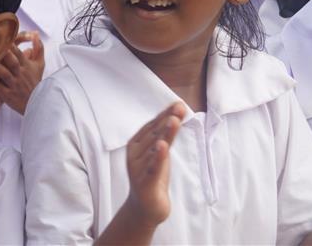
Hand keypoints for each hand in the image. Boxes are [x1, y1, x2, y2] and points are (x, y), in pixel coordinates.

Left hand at [0, 32, 45, 114]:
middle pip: (12, 62)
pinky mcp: (8, 94)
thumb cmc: (35, 81)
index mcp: (27, 66)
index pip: (19, 54)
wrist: (36, 102)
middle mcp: (21, 74)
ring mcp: (14, 85)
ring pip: (4, 74)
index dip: (11, 46)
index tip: (3, 38)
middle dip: (3, 54)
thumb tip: (36, 34)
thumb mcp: (39, 64)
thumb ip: (38, 49)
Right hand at [124, 102, 186, 228]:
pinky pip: (152, 168)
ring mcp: (137, 169)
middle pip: (153, 135)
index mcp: (135, 143)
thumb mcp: (160, 152)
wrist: (146, 207)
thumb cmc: (152, 174)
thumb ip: (166, 133)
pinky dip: (157, 157)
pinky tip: (162, 147)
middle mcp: (134, 154)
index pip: (152, 125)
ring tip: (173, 121)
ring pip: (154, 148)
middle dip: (167, 121)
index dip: (165, 114)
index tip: (178, 104)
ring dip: (164, 134)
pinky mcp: (144, 183)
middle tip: (178, 109)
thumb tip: (178, 108)